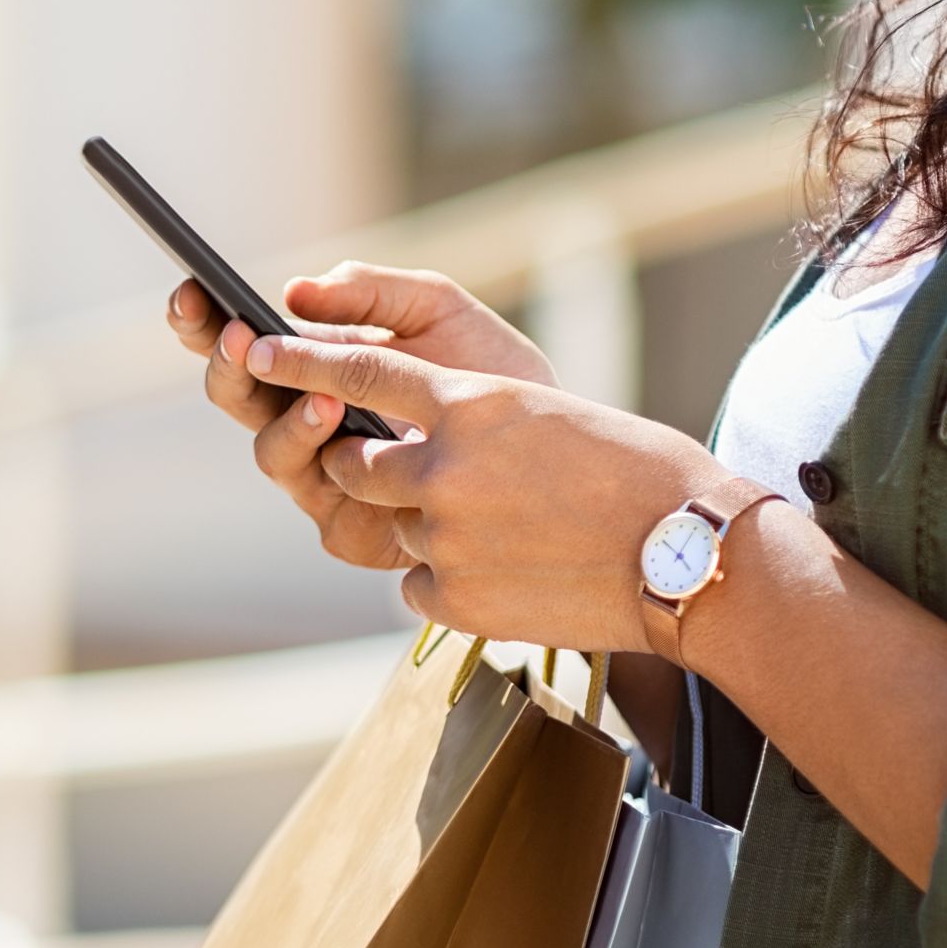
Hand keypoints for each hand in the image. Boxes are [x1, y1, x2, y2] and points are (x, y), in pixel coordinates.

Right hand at [166, 264, 555, 568]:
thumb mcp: (437, 309)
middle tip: (241, 338)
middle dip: (227, 368)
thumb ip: (371, 290)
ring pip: (271, 456)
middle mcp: (305, 423)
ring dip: (289, 423)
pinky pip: (327, 509)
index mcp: (311, 365)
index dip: (203, 322)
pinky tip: (360, 444)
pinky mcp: (359, 528)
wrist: (556, 444)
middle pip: (236, 399)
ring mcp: (326, 478)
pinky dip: (337, 474)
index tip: (191, 291)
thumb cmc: (490, 373)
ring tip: (325, 395)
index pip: (239, 344)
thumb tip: (295, 291)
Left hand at [244, 331, 722, 654]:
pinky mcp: (454, 598)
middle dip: (360, 469)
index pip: (359, 370)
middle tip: (401, 474)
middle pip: (350, 465)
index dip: (299, 361)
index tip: (257, 349)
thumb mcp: (545, 415)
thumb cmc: (635, 473)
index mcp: (471, 402)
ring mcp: (446, 535)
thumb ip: (471, 418)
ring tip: (501, 530)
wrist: (689, 553)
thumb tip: (414, 430)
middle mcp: (444, 465)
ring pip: (392, 527)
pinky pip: (415, 586)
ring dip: (427, 528)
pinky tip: (508, 573)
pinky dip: (447, 580)